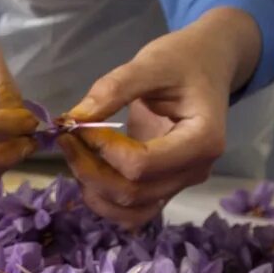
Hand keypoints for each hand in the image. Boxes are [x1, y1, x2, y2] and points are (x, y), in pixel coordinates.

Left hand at [59, 8, 262, 227]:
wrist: (207, 65)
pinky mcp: (165, 186)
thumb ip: (114, 89)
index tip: (78, 125)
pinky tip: (89, 173)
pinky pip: (133, 212)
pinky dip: (105, 201)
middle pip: (133, 193)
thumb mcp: (152, 63)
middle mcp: (195, 171)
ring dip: (94, 192)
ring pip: (130, 212)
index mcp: (202, 140)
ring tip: (76, 157)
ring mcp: (180, 183)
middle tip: (67, 140)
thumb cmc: (184, 60)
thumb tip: (75, 118)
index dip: (103, 150)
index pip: (142, 165)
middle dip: (90, 171)